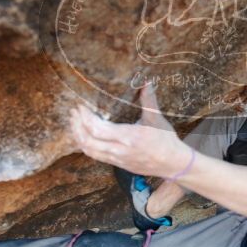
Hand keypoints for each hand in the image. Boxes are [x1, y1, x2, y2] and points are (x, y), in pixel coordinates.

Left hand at [69, 86, 188, 177]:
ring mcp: (117, 159)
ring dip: (78, 136)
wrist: (173, 164)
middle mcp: (120, 150)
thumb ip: (149, 100)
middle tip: (73, 112)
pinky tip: (83, 136)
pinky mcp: (117, 164)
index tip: (80, 106)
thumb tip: (147, 82)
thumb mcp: (157, 118)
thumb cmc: (166, 140)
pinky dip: (85, 145)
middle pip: (88, 141)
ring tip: (74, 123)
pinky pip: (95, 156)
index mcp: (129, 137)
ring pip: (89, 150)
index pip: (98, 129)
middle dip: (77, 126)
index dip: (85, 118)